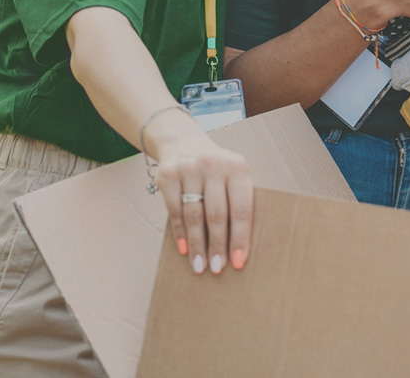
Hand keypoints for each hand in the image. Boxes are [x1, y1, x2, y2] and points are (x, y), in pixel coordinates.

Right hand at [148, 112, 253, 275]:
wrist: (183, 141)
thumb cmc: (216, 169)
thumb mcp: (232, 175)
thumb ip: (237, 200)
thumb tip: (239, 246)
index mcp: (237, 166)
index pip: (241, 208)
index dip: (240, 237)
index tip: (239, 262)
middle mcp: (214, 164)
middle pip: (217, 214)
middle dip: (218, 246)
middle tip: (217, 269)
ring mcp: (189, 168)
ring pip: (194, 216)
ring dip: (198, 245)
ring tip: (200, 266)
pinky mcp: (167, 175)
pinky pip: (175, 211)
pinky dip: (180, 234)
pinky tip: (184, 250)